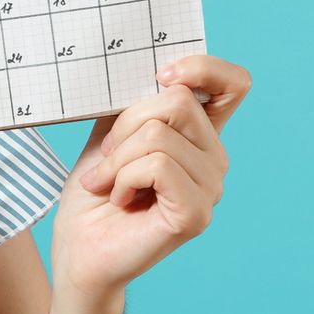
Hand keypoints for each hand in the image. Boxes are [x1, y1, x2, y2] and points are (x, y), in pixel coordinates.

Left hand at [49, 53, 251, 295]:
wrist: (79, 246)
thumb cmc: (95, 190)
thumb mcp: (111, 132)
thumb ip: (134, 101)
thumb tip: (146, 66)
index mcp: (200, 134)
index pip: (234, 84)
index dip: (203, 67)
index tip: (160, 75)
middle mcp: (214, 158)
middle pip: (178, 101)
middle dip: (126, 124)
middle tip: (107, 158)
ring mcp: (211, 188)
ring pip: (159, 135)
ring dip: (117, 159)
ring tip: (109, 183)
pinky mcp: (196, 214)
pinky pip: (157, 166)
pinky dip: (124, 178)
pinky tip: (121, 199)